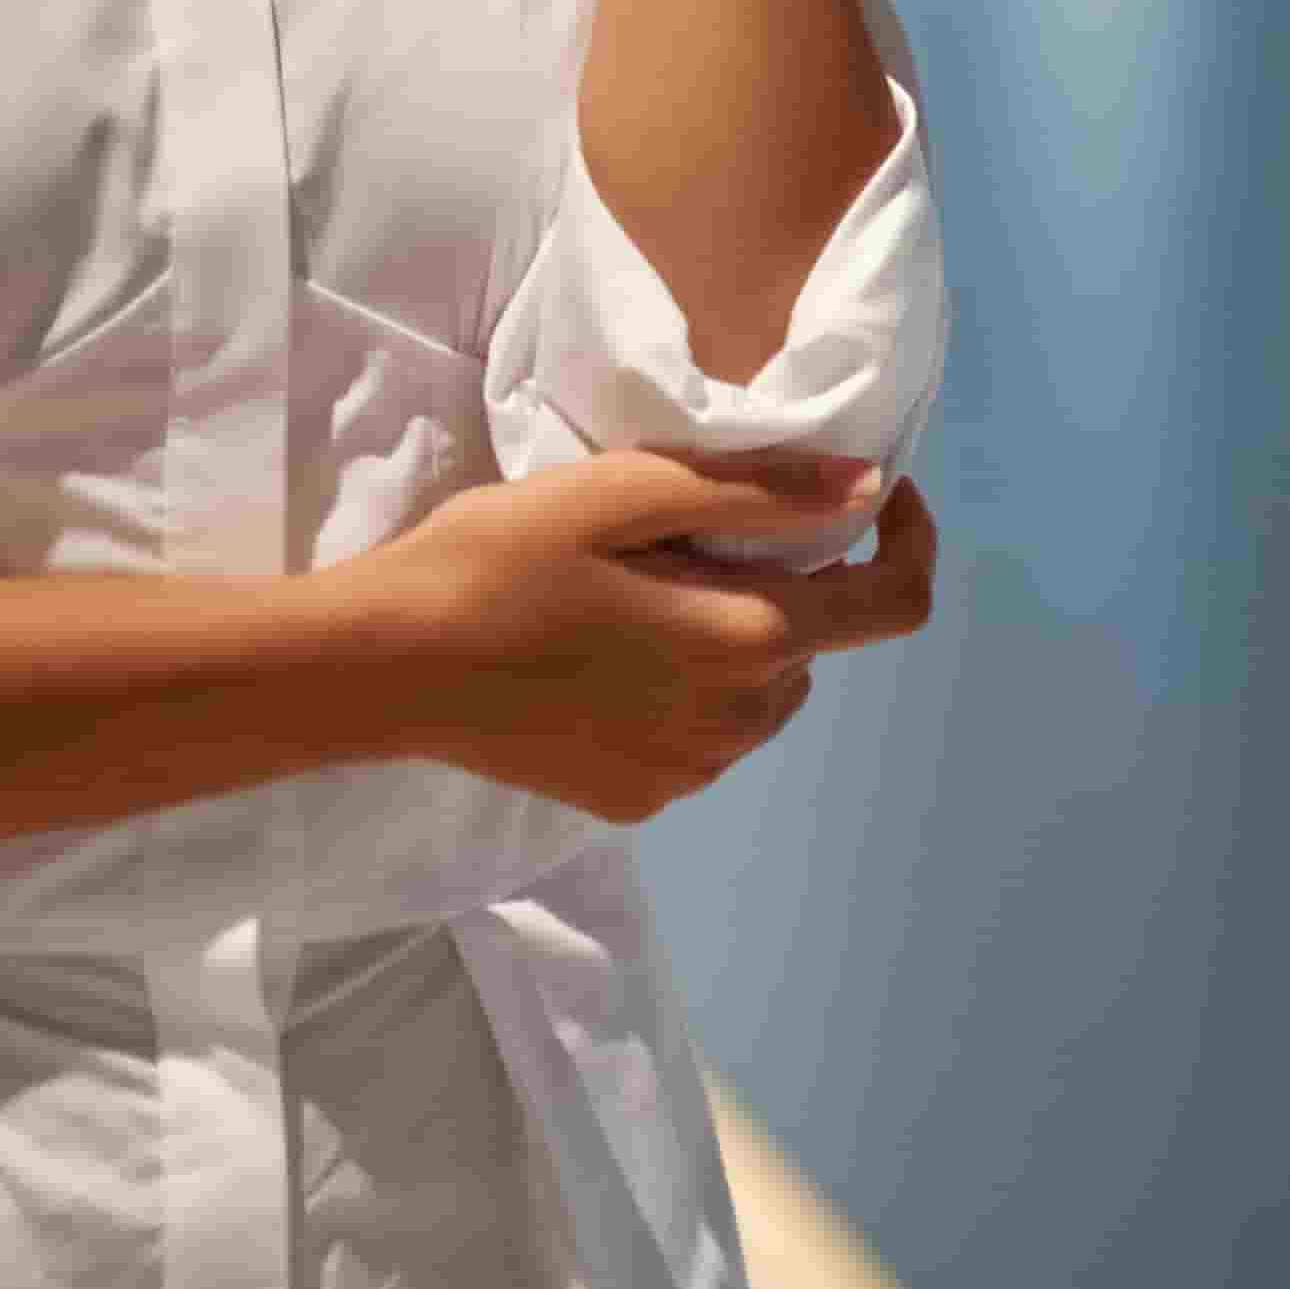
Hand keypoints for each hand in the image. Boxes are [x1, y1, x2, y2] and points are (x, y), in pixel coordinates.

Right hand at [345, 449, 936, 821]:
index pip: (894, 603)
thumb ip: (757, 491)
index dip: (905, 538)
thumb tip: (868, 487)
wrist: (384, 669)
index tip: (873, 493)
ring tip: (638, 593)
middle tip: (690, 533)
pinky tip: (603, 656)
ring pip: (762, 696)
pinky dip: (684, 693)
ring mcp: (687, 774)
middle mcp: (737, 721)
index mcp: (748, 637)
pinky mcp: (638, 801)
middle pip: (816, 645)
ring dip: (737, 641)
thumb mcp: (622, 493)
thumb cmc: (496, 560)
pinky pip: (701, 738)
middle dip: (789, 583)